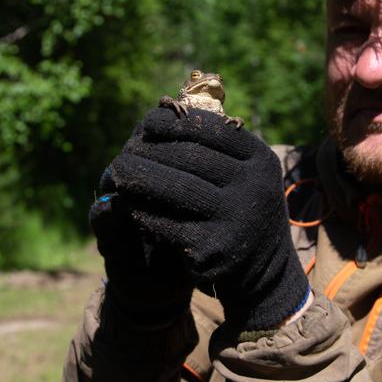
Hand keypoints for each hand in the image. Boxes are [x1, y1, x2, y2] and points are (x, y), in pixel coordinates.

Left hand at [110, 106, 309, 331]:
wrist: (263, 273)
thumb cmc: (242, 209)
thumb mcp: (244, 174)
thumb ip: (216, 145)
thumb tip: (163, 107)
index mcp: (261, 160)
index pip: (211, 129)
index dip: (174, 123)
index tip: (147, 122)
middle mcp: (254, 187)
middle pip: (190, 157)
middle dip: (151, 151)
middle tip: (124, 151)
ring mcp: (236, 219)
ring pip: (175, 188)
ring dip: (140, 178)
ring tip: (118, 172)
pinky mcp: (213, 250)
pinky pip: (167, 223)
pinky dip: (144, 211)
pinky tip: (129, 204)